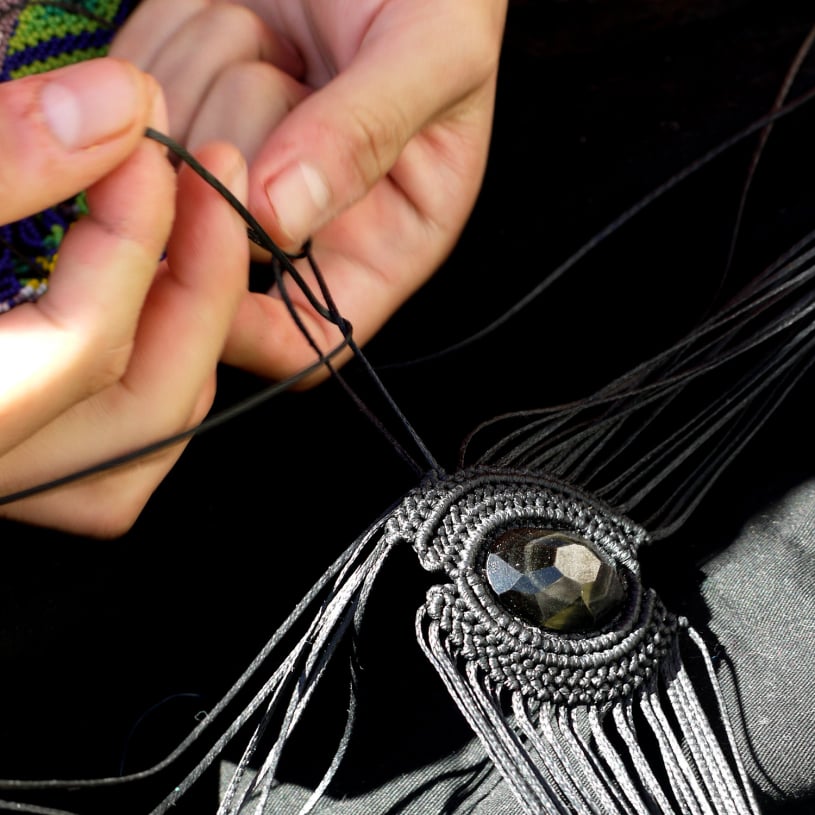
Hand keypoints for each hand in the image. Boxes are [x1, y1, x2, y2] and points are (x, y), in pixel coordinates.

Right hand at [0, 58, 248, 535]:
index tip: (150, 140)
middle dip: (203, 289)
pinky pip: (123, 433)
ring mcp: (8, 468)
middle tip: (212, 178)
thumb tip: (118, 109)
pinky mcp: (18, 444)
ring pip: (146, 433)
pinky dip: (156, 356)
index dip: (136, 239)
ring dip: (191, 328)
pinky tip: (156, 286)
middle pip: (144, 409)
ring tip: (198, 225)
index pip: (79, 348)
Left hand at [112, 0, 507, 379]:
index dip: (255, 328)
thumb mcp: (431, 56)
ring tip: (281, 35)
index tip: (218, 262)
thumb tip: (282, 217)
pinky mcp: (184, 110)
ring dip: (215, 71)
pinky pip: (138, 99)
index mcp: (382, 243)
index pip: (307, 341)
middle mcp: (303, 224)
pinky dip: (178, 37)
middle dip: (246, 139)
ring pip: (169, 167)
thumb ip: (367, 136)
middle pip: (221, 248)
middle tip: (299, 71)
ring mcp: (236, 169)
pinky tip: (239, 17)